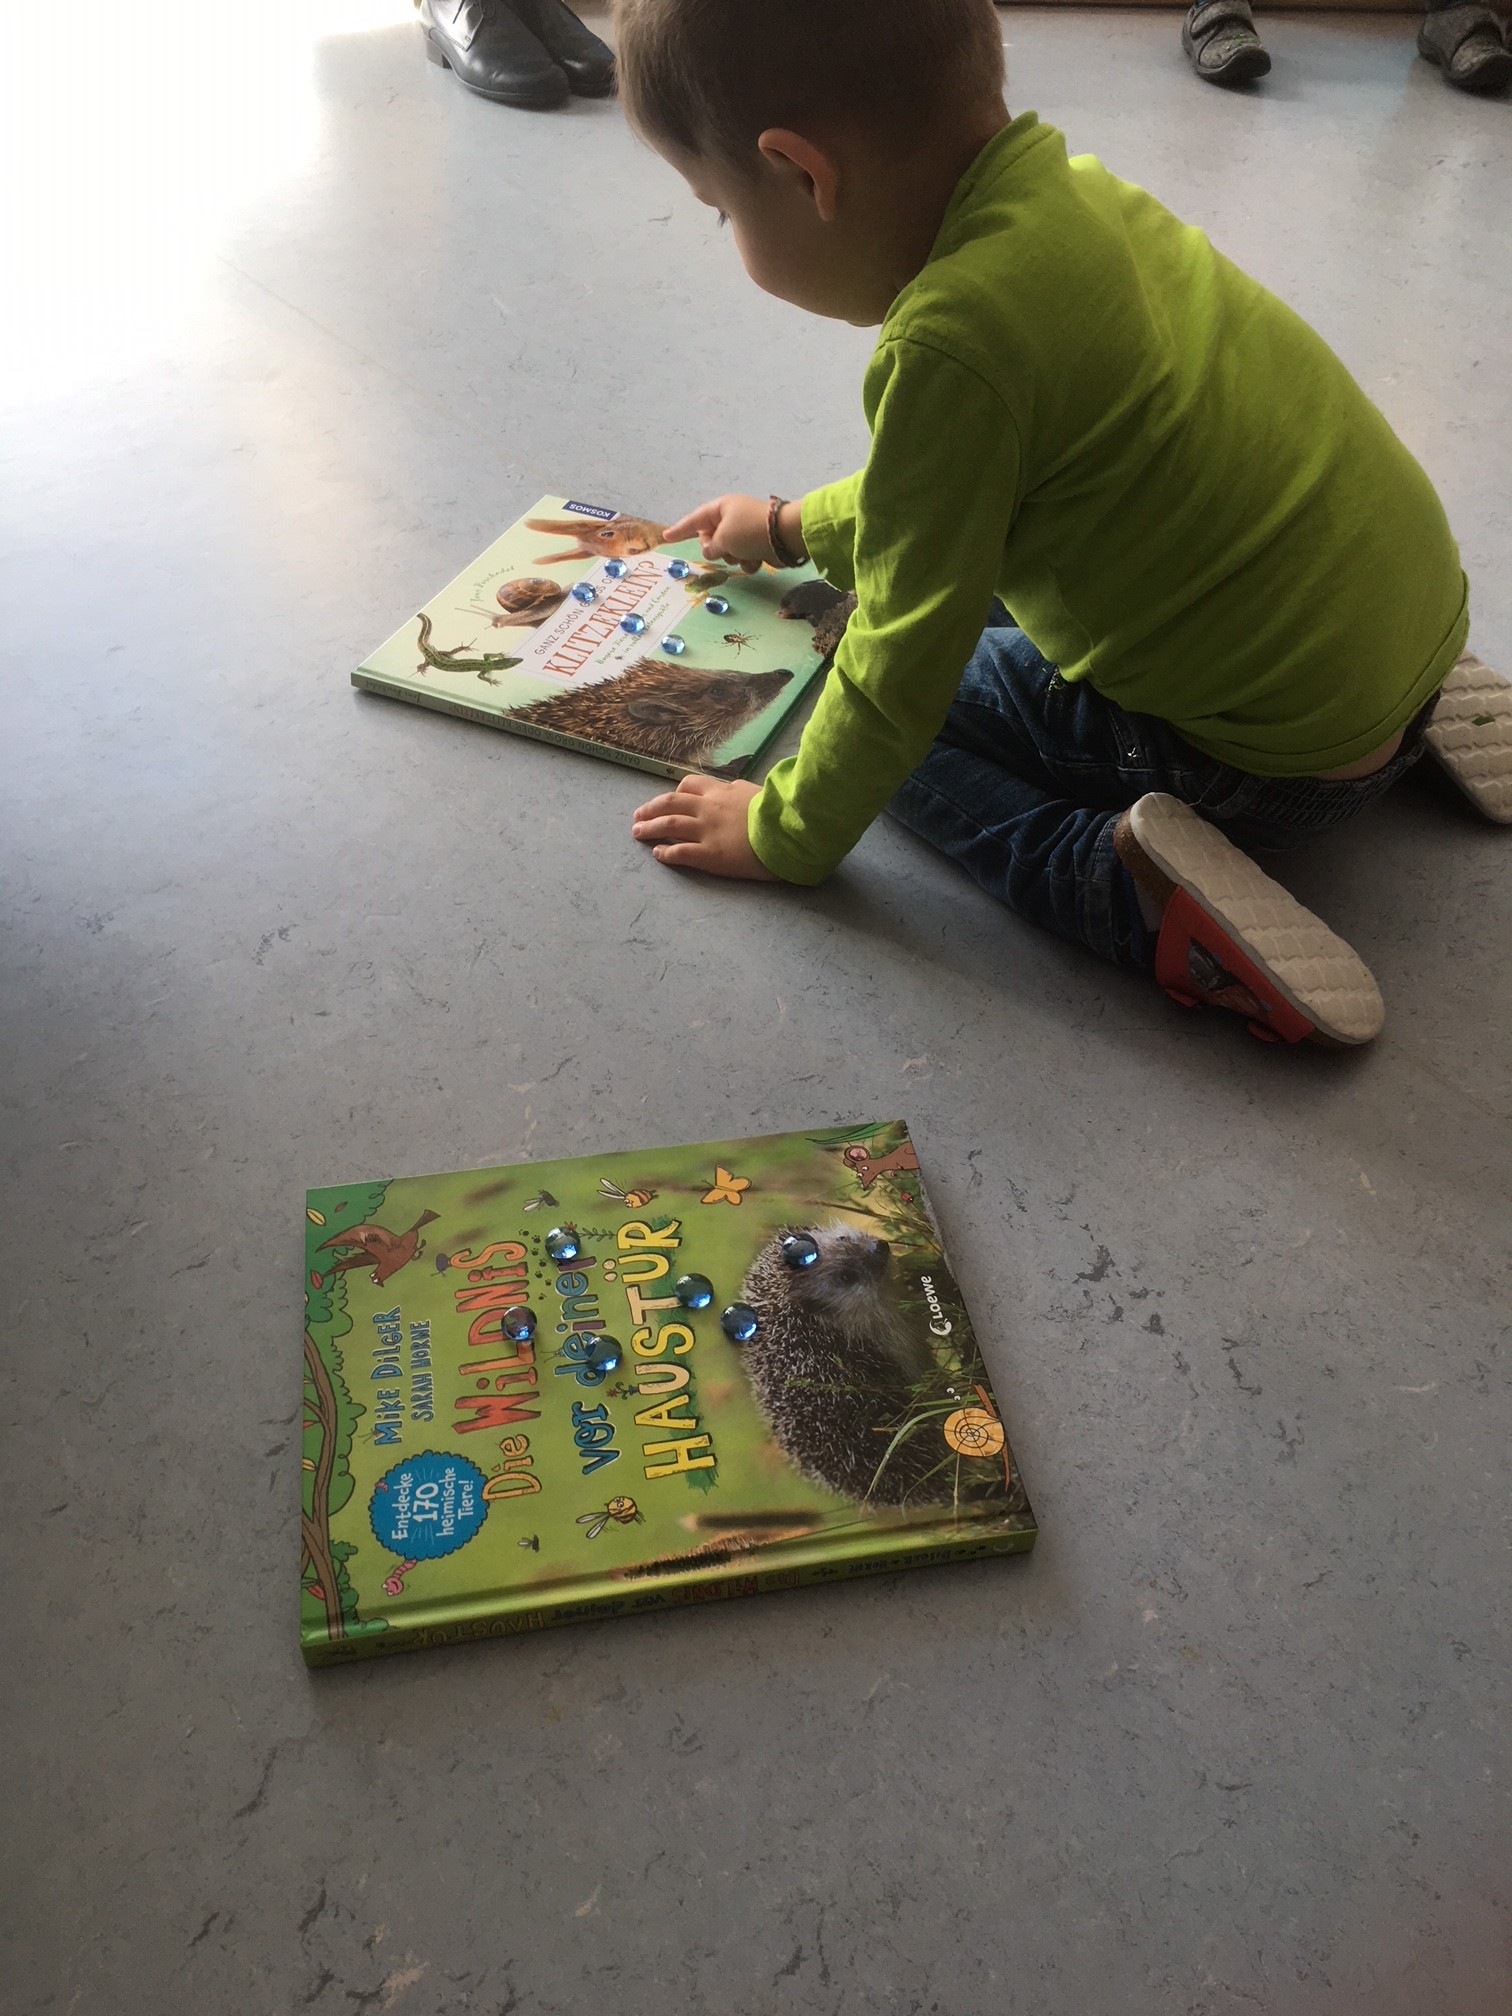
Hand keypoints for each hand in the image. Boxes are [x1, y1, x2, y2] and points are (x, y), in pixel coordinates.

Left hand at [631, 776, 777, 880]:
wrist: (789, 829)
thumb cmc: (781, 811)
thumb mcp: (759, 792)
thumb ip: (741, 792)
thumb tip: (734, 790)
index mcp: (722, 791)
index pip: (690, 785)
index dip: (675, 792)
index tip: (668, 799)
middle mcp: (709, 808)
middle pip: (670, 803)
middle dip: (651, 809)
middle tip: (638, 816)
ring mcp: (707, 831)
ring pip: (669, 825)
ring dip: (649, 828)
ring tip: (637, 832)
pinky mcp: (709, 854)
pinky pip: (680, 852)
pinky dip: (665, 852)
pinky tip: (657, 854)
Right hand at [662, 494, 805, 572]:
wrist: (784, 537)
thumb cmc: (749, 531)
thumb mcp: (723, 538)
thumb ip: (711, 547)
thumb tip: (712, 551)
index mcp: (721, 508)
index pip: (694, 519)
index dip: (679, 529)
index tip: (666, 537)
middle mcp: (731, 518)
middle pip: (711, 539)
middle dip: (716, 548)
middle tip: (725, 549)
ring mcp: (744, 532)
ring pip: (727, 552)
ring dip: (734, 557)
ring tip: (745, 553)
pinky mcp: (756, 545)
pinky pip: (743, 558)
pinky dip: (748, 561)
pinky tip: (757, 559)